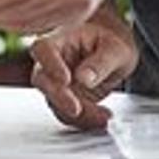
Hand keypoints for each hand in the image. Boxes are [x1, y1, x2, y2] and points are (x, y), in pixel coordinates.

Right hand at [28, 13, 138, 130]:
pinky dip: (83, 120)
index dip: (50, 64)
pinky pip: (66, 114)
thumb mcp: (115, 49)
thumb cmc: (111, 42)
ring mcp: (56, 82)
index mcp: (61, 39)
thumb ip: (101, 62)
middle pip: (42, 79)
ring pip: (54, 102)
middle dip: (58, 98)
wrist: (114, 54)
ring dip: (77, 114)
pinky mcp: (64, 100)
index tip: (66, 79)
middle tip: (77, 109)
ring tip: (103, 115)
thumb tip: (84, 78)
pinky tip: (101, 117)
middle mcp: (53, 61)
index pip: (43, 48)